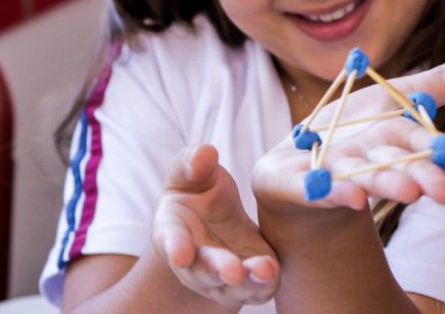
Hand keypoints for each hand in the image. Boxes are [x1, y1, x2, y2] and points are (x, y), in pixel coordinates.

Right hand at [152, 144, 279, 305]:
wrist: (214, 220)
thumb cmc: (196, 192)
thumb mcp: (191, 173)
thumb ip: (194, 163)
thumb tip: (204, 154)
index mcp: (173, 230)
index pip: (171, 239)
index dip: (175, 246)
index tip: (181, 253)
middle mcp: (194, 261)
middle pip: (202, 271)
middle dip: (216, 270)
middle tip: (231, 271)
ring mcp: (220, 278)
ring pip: (231, 287)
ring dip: (246, 282)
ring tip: (263, 270)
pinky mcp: (248, 282)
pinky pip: (256, 289)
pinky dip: (264, 284)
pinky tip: (273, 271)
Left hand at [253, 54, 444, 212]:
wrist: (297, 164)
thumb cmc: (355, 130)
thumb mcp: (396, 98)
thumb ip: (443, 83)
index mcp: (403, 143)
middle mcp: (377, 163)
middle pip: (406, 169)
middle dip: (425, 178)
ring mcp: (339, 174)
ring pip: (367, 179)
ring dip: (387, 186)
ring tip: (407, 194)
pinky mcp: (303, 184)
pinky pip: (318, 188)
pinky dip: (333, 192)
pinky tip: (349, 197)